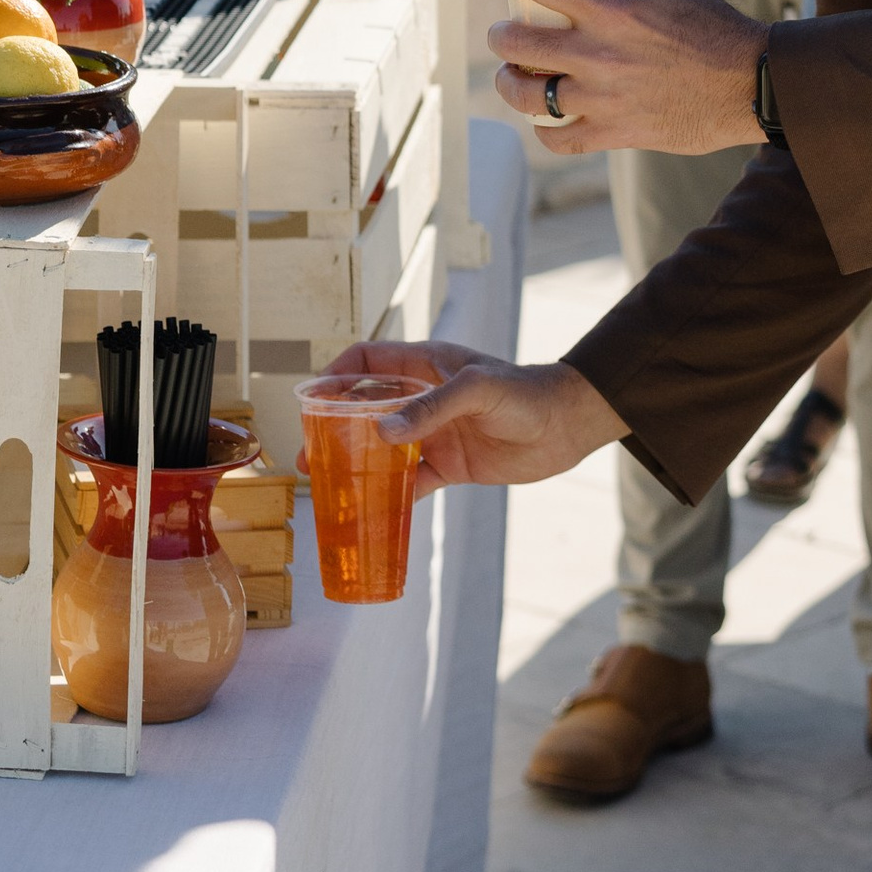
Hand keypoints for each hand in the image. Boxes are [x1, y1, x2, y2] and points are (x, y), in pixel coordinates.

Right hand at [315, 338, 623, 494]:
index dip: (336, 374)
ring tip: (323, 480)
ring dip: (354, 461)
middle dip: (332, 423)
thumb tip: (379, 432)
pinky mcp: (451, 464)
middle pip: (366, 405)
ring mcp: (435, 432)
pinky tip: (369, 511)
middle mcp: (424, 397)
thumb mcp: (475, 390)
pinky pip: (410, 480)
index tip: (309, 398)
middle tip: (305, 450)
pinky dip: (389, 495)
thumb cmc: (523, 393)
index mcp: (425, 365)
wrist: (565, 426)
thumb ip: (430, 409)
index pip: (368, 361)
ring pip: (383, 446)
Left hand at [487, 0, 768, 155]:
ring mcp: (604, 99)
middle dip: (499, 35)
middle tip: (502, 32)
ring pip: (527, 96)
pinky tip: (546, 119)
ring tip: (511, 76)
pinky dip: (544, 131)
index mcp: (612, 10)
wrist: (751, 85)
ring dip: (509, 83)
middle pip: (516, 44)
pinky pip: (559, 140)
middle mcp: (599, 54)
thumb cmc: (716, 28)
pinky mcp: (615, 134)